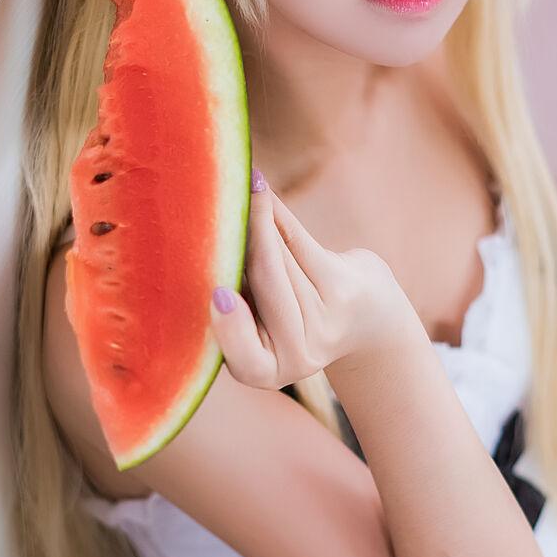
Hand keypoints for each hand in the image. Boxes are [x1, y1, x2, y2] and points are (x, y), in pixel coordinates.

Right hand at [210, 167, 409, 388]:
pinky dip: (273, 213)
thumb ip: (228, 297)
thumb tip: (192, 248)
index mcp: (263, 371)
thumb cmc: (289, 313)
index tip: (219, 295)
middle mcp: (298, 357)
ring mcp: (326, 322)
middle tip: (208, 201)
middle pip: (259, 288)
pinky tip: (259, 187)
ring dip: (253, 218)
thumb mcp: (253, 322)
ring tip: (236, 185)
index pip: (245, 357)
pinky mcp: (345, 288)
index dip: (232, 328)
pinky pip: (298, 241)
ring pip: (276, 259)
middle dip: (235, 242)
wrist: (363, 318)